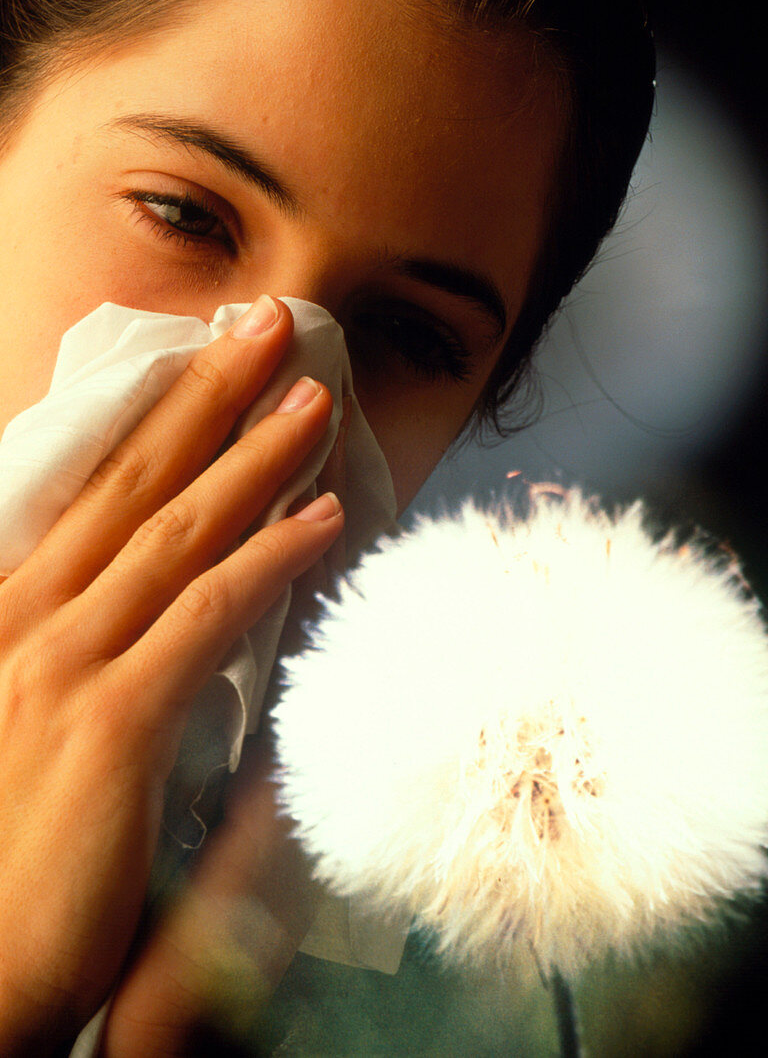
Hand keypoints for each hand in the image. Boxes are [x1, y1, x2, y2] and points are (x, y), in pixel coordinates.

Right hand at [0, 297, 342, 1055]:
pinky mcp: (107, 722)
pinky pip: (204, 618)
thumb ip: (95, 654)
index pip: (99, 492)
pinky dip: (268, 561)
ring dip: (255, 459)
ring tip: (315, 401)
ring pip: (178, 534)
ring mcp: (65, 664)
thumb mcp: (36, 722)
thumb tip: (172, 604)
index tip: (214, 361)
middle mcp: (33, 620)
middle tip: (272, 329)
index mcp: (16, 613)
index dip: (161, 418)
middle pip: (138, 484)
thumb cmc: (3, 849)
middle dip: (210, 397)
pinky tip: (325, 520)